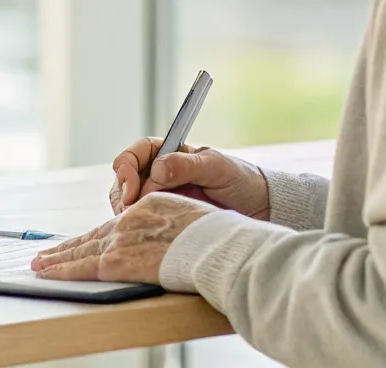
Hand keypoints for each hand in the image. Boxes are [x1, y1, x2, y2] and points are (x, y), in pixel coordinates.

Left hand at [32, 192, 214, 283]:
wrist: (216, 245)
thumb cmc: (216, 237)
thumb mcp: (194, 220)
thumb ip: (174, 227)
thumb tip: (171, 240)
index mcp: (149, 206)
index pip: (116, 223)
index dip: (96, 235)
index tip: (83, 241)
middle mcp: (130, 219)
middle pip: (92, 236)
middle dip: (67, 246)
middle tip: (46, 253)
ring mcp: (121, 239)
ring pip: (80, 249)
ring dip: (57, 258)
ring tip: (40, 264)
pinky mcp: (117, 261)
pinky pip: (81, 266)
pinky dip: (61, 269)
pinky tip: (47, 272)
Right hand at [109, 137, 269, 218]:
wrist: (262, 209)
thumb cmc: (242, 181)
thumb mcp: (217, 168)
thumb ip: (187, 166)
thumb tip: (157, 170)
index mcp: (171, 154)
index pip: (138, 153)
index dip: (127, 167)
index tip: (131, 186)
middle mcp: (160, 175)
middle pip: (125, 178)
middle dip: (123, 192)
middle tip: (131, 209)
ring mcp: (161, 198)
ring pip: (128, 201)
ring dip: (127, 211)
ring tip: (137, 222)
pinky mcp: (165, 220)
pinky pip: (140, 222)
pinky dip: (136, 226)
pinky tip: (144, 233)